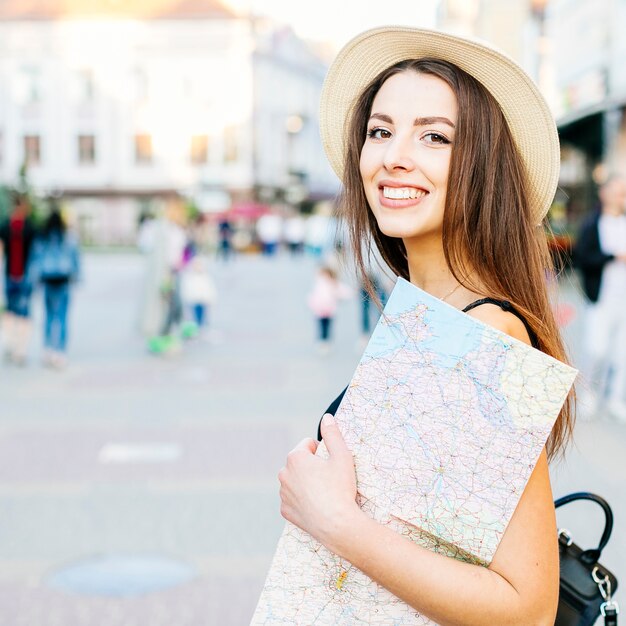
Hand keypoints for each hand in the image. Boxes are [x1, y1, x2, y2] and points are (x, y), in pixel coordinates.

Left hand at [278, 414, 360, 549]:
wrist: (337, 526)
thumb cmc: (340, 488)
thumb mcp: (342, 456)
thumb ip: (332, 434)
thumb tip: (326, 417)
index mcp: (295, 457)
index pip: (308, 444)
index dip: (322, 452)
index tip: (331, 465)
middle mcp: (283, 473)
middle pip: (300, 462)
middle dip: (312, 467)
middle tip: (329, 479)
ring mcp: (283, 493)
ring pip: (295, 480)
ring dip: (306, 482)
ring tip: (324, 493)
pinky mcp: (285, 511)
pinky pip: (293, 499)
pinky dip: (302, 500)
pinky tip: (316, 505)